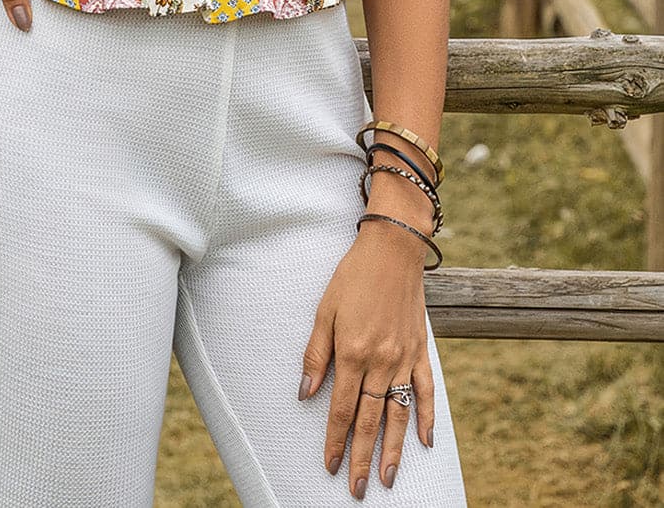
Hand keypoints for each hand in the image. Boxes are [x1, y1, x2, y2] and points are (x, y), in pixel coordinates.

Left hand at [299, 221, 433, 497]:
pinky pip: (425, 391)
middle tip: (357, 490)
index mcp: (352, 352)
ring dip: (394, 450)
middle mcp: (380, 361)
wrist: (393, 249)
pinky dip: (426, 417)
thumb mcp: (324, 310)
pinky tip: (425, 441)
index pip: (340, 409)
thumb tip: (306, 393)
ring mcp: (404, 358)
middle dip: (361, 457)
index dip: (334, 440)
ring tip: (389, 479)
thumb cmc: (353, 276)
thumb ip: (316, 353)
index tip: (329, 466)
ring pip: (399, 414)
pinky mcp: (421, 350)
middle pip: (369, 420)